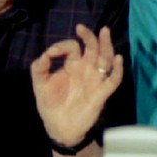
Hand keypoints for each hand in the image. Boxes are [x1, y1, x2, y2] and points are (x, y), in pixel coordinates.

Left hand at [31, 24, 123, 147]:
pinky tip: (118, 59)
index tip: (52, 54)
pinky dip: (118, 70)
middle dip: (89, 36)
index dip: (63, 46)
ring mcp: (95, 80)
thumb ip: (39, 67)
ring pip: (106, 58)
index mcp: (72, 64)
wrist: (59, 128)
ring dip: (106, 45)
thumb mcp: (40, 84)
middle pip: (93, 47)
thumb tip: (46, 54)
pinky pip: (113, 80)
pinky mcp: (101, 93)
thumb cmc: (51, 105)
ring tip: (104, 32)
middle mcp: (86, 69)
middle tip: (81, 28)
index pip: (73, 47)